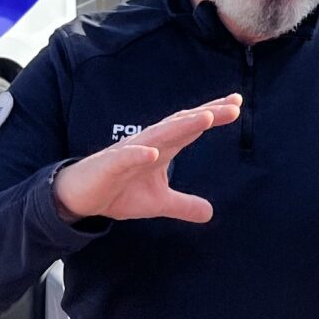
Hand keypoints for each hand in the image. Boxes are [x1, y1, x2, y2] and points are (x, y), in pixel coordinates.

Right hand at [52, 97, 242, 224]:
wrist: (81, 197)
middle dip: (207, 114)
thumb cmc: (118, 191)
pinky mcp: (110, 165)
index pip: (191, 128)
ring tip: (205, 118)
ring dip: (181, 126)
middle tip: (233, 105)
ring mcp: (129, 152)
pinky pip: (125, 158)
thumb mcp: (157, 203)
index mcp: (162, 148)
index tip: (237, 106)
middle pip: (181, 124)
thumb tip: (210, 213)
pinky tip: (153, 153)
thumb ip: (183, 204)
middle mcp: (149, 143)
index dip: (213, 115)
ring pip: (158, 135)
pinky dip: (138, 154)